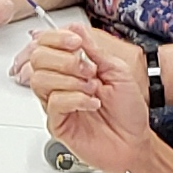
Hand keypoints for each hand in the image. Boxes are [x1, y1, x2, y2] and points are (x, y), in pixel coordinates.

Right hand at [21, 25, 148, 172]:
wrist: (135, 142)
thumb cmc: (128, 111)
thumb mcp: (118, 71)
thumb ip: (94, 51)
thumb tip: (75, 29)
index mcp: (72, 67)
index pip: (47, 44)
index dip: (56, 38)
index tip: (76, 42)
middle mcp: (60, 83)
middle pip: (38, 59)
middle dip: (64, 59)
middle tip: (88, 70)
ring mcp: (57, 104)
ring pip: (40, 80)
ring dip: (70, 80)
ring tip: (92, 88)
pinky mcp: (58, 124)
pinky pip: (54, 103)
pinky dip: (75, 99)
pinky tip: (92, 103)